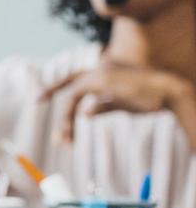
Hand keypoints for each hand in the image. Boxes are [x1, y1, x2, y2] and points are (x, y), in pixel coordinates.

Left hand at [39, 61, 195, 145]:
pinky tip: (72, 132)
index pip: (76, 77)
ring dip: (65, 119)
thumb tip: (86, 112)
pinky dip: (70, 117)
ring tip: (65, 140)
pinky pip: (75, 99)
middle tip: (36, 101)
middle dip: (51, 93)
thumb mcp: (124, 103)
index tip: (42, 96)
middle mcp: (100, 67)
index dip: (58, 85)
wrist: (171, 93)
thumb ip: (104, 106)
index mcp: (106, 69)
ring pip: (70, 95)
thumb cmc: (152, 99)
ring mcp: (99, 72)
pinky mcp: (100, 80)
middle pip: (69, 84)